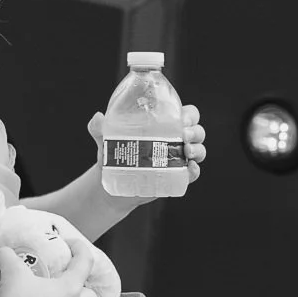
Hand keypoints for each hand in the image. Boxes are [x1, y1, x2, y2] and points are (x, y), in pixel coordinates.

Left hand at [87, 104, 206, 194]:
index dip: (190, 114)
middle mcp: (175, 140)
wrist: (108, 182)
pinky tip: (190, 168)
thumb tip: (98, 117)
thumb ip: (99, 127)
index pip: (187, 113)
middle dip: (195, 131)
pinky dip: (194, 170)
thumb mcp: (104, 138)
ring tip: (186, 151)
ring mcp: (177, 159)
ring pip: (199, 150)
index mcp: (164, 124)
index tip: (182, 117)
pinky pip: (192, 173)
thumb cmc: (112, 152)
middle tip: (184, 134)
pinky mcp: (175, 177)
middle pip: (197, 131)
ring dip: (198, 149)